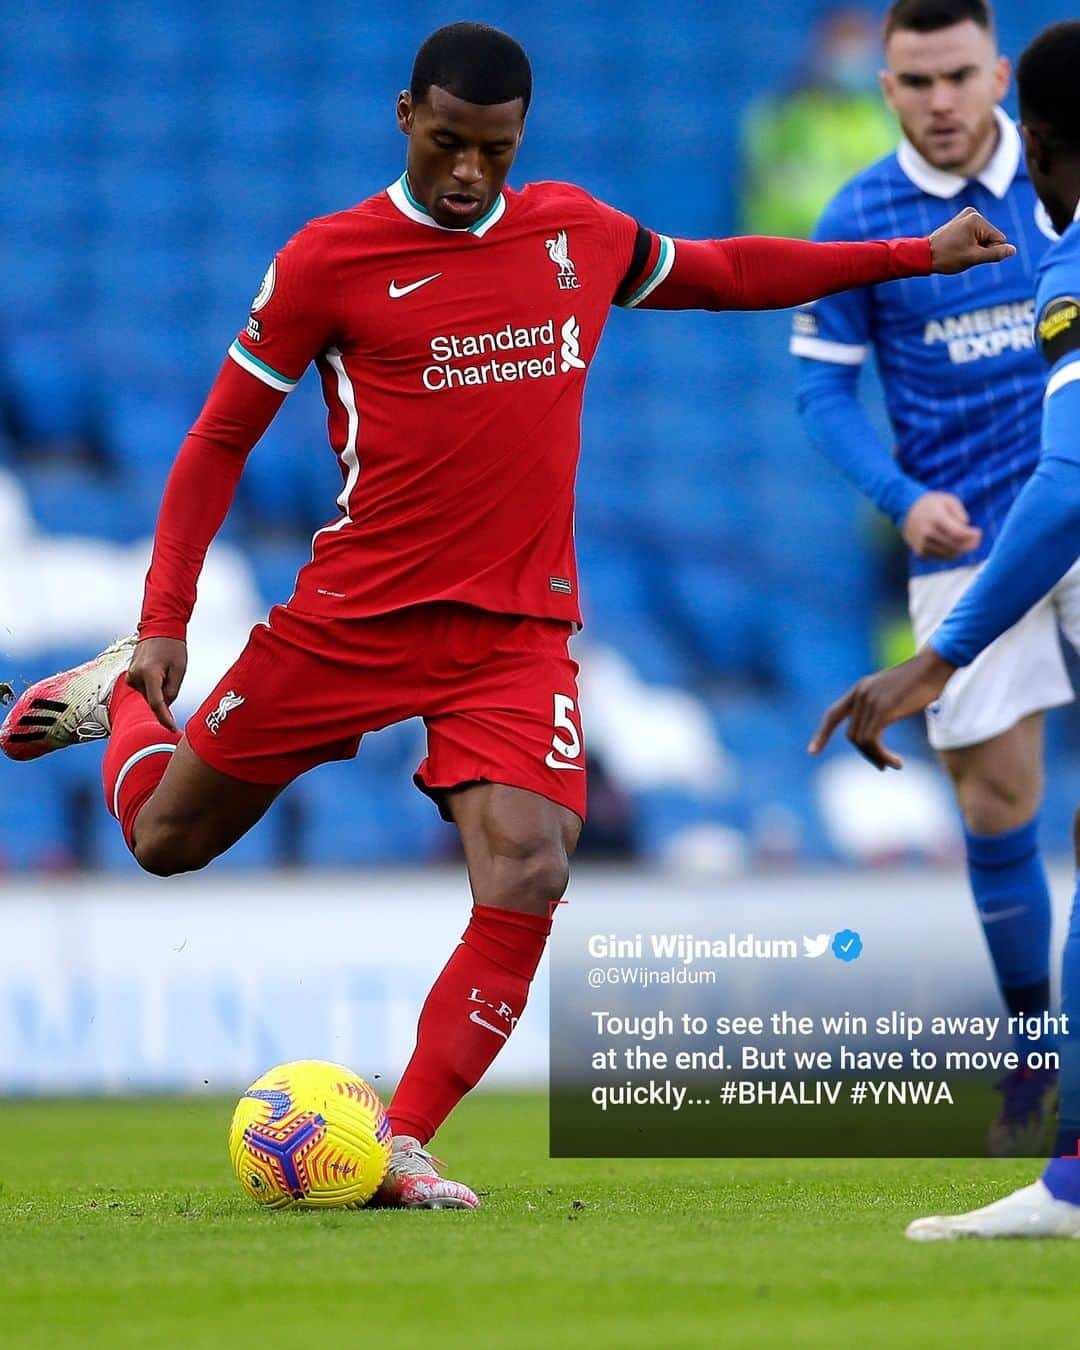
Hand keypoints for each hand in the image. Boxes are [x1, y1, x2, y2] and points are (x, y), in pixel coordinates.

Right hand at [127, 637, 187, 732]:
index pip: (156, 703)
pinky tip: (159, 671)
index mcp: (149, 674)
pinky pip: (145, 689)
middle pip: (153, 699)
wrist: (159, 629)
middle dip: (165, 695)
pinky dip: (154, 686)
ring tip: (165, 669)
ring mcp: (131, 676)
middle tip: (172, 675)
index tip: (171, 729)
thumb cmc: (172, 648)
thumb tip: (164, 706)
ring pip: (149, 695)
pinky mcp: (130, 676)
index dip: (164, 718)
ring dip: (159, 689)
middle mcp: (135, 676)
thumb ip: (172, 691)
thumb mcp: (179, 670)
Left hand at [808, 647, 955, 769]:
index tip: (812, 751)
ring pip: (861, 741)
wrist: (935, 665)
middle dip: (866, 754)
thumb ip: (882, 706)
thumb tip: (878, 729)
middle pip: (851, 735)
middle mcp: (860, 694)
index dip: (822, 734)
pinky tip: (896, 762)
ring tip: (893, 764)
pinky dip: (882, 755)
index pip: (833, 714)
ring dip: (876, 757)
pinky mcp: (882, 710)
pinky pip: (872, 741)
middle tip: (882, 765)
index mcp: (860, 689)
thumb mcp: (894, 692)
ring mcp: (870, 701)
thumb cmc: (922, 680)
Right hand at [902, 491, 981, 559]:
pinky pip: (941, 557)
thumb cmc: (931, 504)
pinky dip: (950, 553)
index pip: (957, 533)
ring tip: (967, 544)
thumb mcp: (948, 500)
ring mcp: (922, 544)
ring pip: (949, 554)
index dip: (971, 535)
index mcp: (935, 518)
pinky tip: (954, 546)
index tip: (979, 533)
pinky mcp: (920, 552)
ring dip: (961, 550)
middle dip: (969, 544)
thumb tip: (966, 526)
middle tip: (977, 541)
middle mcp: (927, 532)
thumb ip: (959, 512)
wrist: (906, 510)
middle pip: (955, 545)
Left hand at [928, 206, 1015, 274]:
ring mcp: (966, 215)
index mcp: (976, 219)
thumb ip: (995, 254)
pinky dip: (969, 242)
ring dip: (975, 246)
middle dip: (981, 248)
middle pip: (991, 236)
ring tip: (959, 250)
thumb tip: (1013, 251)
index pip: (999, 239)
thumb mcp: (974, 258)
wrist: (923, 255)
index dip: (989, 251)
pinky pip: (975, 234)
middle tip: (963, 253)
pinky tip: (958, 245)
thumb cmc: (947, 257)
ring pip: (983, 236)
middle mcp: (972, 213)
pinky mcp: (961, 220)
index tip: (972, 254)